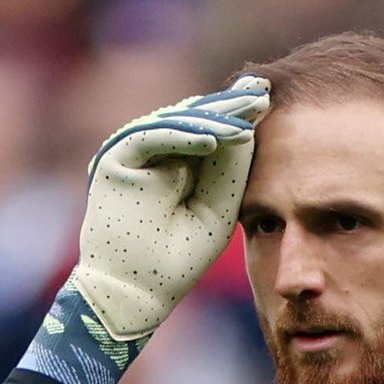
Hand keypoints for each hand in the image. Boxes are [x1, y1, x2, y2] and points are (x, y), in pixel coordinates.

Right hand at [68, 76, 270, 339]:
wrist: (140, 292)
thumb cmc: (178, 259)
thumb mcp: (217, 208)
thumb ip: (230, 170)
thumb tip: (247, 127)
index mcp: (182, 163)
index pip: (211, 128)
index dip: (237, 114)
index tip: (269, 99)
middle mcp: (157, 153)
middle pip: (194, 118)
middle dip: (228, 105)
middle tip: (261, 91)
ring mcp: (134, 154)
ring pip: (175, 122)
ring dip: (210, 119)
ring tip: (244, 121)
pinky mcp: (114, 159)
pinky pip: (150, 137)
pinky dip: (181, 135)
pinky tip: (211, 139)